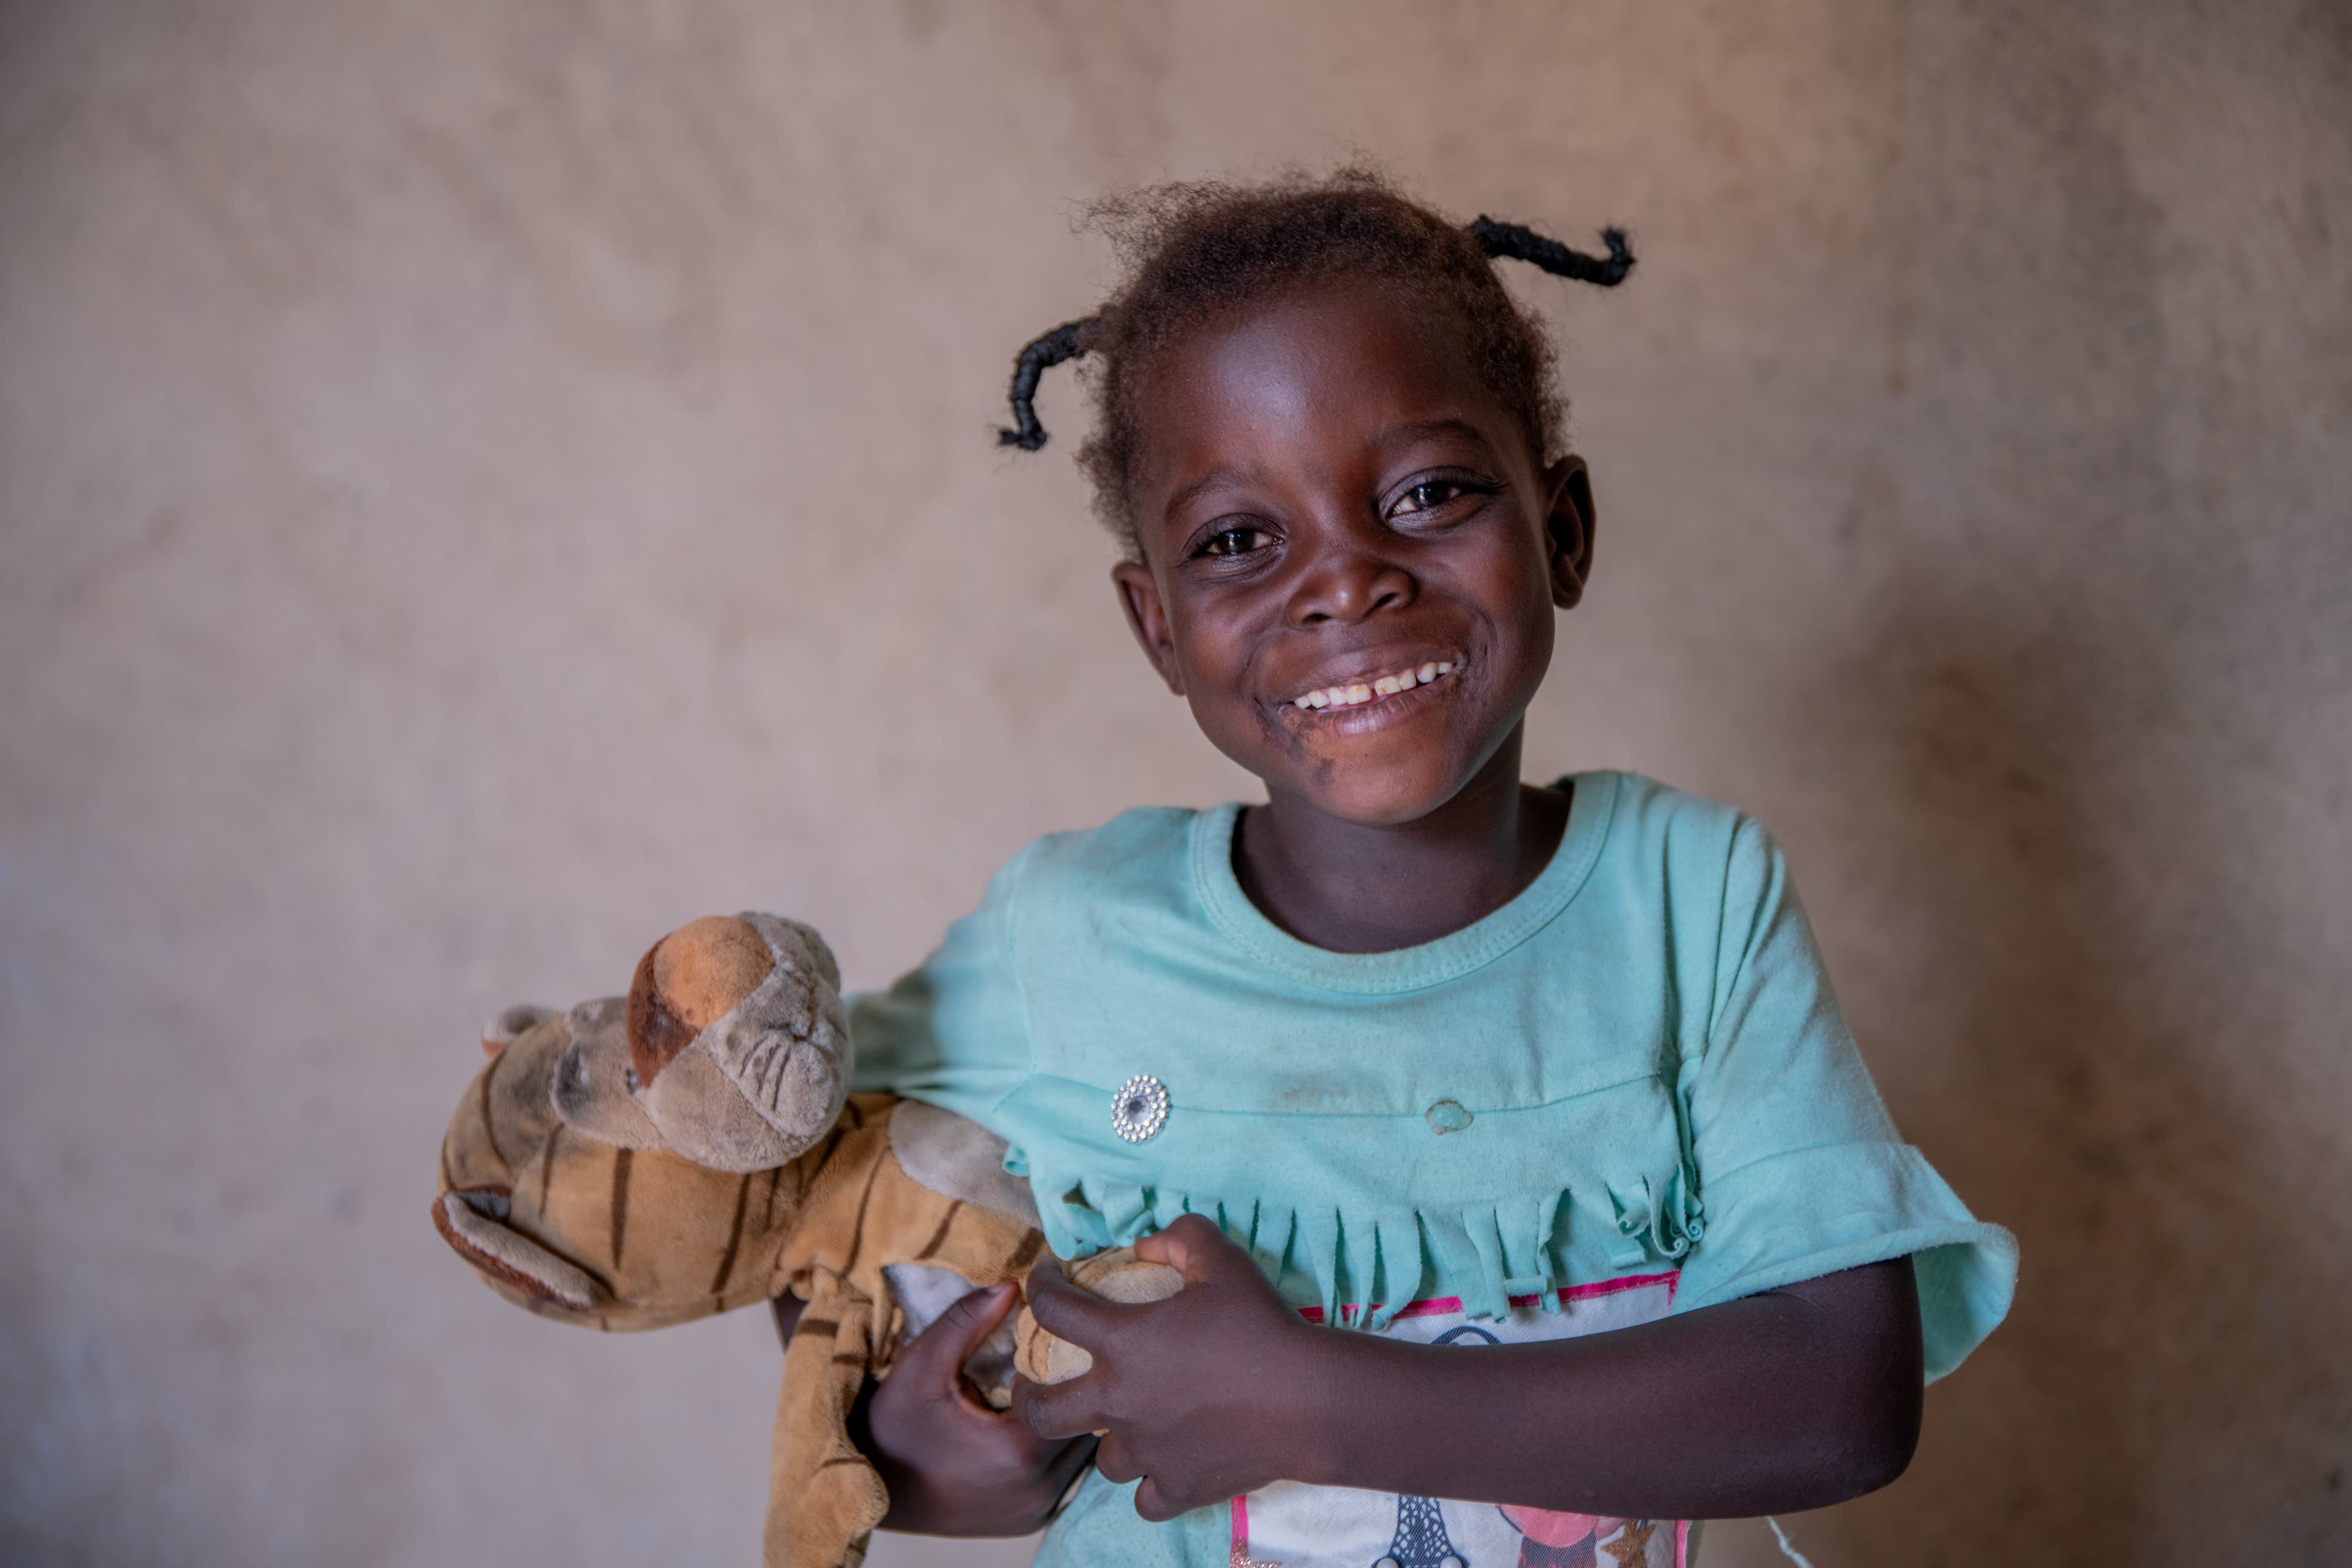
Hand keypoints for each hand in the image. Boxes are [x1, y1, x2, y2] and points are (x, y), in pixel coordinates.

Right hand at [840, 1283, 1097, 1536]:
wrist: (872, 1487)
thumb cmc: (895, 1426)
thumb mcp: (922, 1365)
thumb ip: (967, 1322)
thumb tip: (1011, 1285)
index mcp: (1019, 1450)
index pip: (1076, 1394)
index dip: (1068, 1363)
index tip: (1049, 1342)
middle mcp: (1038, 1487)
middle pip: (1088, 1426)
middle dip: (1078, 1391)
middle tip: (1056, 1361)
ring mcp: (1037, 1508)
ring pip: (1082, 1453)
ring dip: (1072, 1421)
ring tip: (1048, 1390)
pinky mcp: (1031, 1519)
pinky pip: (1066, 1475)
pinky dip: (1059, 1448)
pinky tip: (1034, 1424)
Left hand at [1014, 1214, 1321, 1520]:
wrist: (1307, 1398)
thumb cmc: (1260, 1324)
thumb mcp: (1220, 1259)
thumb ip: (1179, 1237)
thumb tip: (1147, 1242)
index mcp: (1121, 1344)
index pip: (1052, 1310)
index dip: (1040, 1286)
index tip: (1047, 1279)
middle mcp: (1120, 1402)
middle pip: (1040, 1412)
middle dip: (1028, 1395)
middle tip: (1038, 1382)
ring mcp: (1147, 1452)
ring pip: (1100, 1460)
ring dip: (1106, 1440)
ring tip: (1123, 1425)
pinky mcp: (1178, 1487)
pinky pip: (1145, 1500)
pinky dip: (1150, 1484)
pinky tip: (1163, 1466)